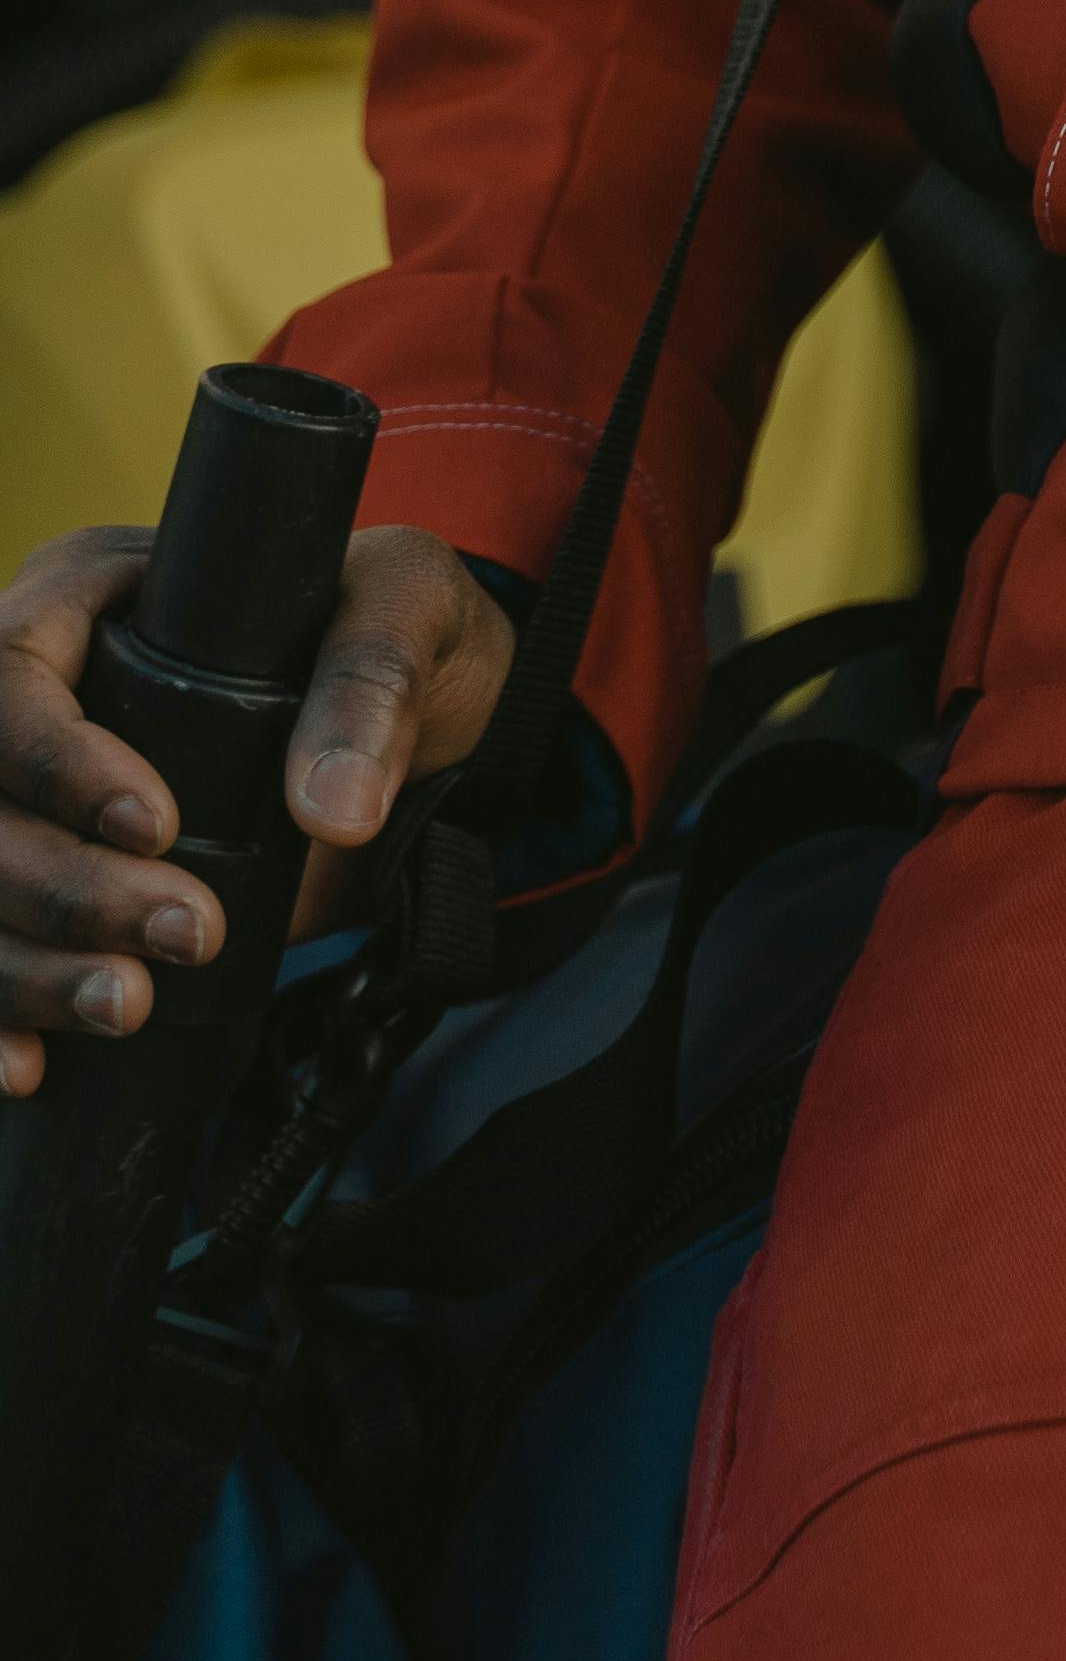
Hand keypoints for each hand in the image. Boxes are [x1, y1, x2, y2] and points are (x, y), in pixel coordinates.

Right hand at [0, 518, 513, 1093]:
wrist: (428, 734)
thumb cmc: (396, 635)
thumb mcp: (406, 612)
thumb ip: (372, 686)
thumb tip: (332, 807)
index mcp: (91, 598)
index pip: (13, 675)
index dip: (58, 760)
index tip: (157, 826)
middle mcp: (40, 699)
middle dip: (66, 887)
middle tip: (189, 933)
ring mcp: (37, 804)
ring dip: (31, 967)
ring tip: (130, 1006)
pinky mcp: (58, 892)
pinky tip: (32, 1062)